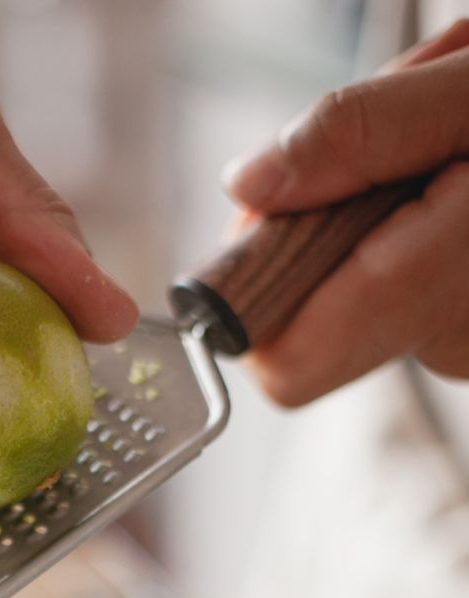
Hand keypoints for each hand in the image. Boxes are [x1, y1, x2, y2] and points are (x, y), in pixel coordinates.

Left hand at [221, 19, 468, 406]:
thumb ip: (359, 133)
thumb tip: (249, 187)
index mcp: (456, 282)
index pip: (291, 363)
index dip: (251, 298)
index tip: (269, 218)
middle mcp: (465, 341)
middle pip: (312, 326)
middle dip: (318, 237)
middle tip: (380, 158)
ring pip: (358, 308)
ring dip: (369, 229)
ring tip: (444, 161)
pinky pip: (405, 303)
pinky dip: (408, 243)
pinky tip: (461, 195)